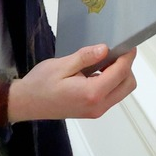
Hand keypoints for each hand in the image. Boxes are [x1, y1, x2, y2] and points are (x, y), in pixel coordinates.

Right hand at [7, 45, 136, 122]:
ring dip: (119, 75)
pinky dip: (112, 82)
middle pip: (128, 84)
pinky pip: (112, 95)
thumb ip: (85, 57)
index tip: (128, 43)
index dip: (127, 56)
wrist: (26, 103)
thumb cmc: (40, 84)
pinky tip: (97, 71)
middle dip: (126, 67)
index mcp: (92, 93)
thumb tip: (105, 49)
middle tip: (114, 51)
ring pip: (122, 91)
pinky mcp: (93, 111)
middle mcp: (99, 105)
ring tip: (104, 60)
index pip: (120, 73)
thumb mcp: (61, 65)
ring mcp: (97, 111)